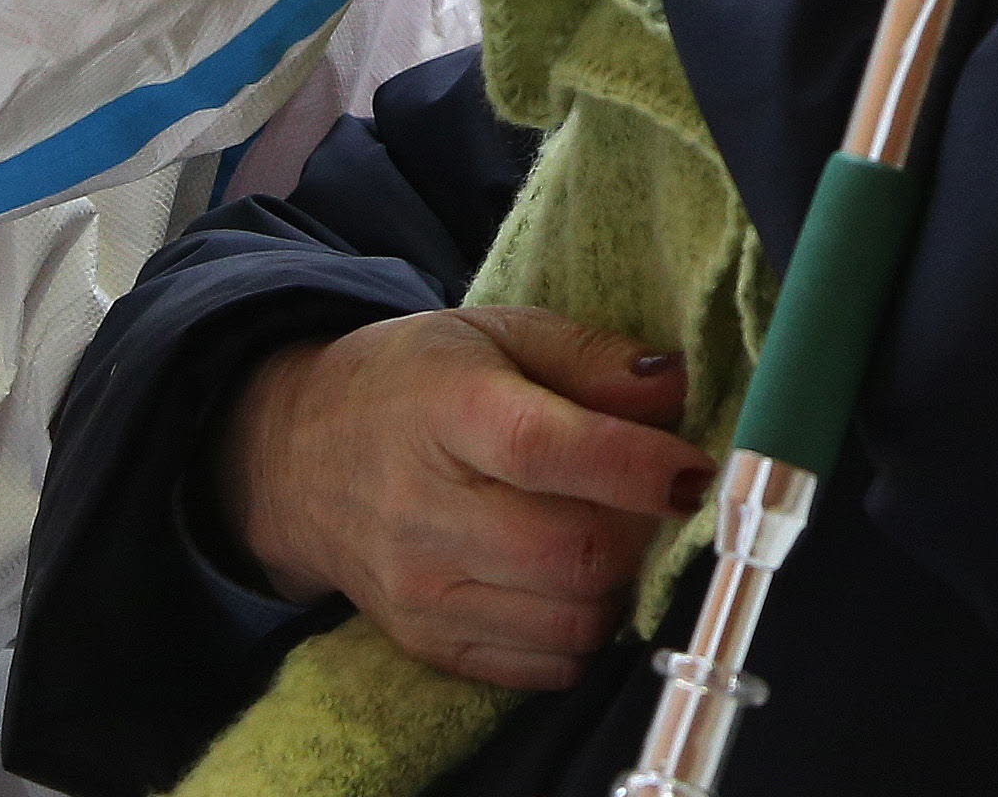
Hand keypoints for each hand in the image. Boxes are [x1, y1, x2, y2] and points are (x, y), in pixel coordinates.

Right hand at [218, 308, 709, 687]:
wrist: (302, 457)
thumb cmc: (416, 382)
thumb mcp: (497, 333)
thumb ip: (591, 356)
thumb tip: (676, 392)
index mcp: (446, 411)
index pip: (547, 451)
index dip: (637, 466)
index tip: (695, 468)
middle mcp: (426, 511)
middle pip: (572, 552)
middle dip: (641, 530)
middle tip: (654, 498)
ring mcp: (423, 590)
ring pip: (571, 619)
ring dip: (620, 582)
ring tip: (609, 532)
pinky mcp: (429, 642)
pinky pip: (546, 665)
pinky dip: (584, 627)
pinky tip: (573, 577)